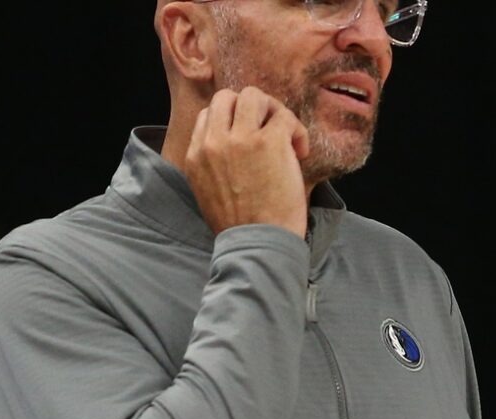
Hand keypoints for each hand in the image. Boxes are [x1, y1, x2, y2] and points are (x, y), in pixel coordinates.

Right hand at [185, 87, 311, 237]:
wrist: (258, 244)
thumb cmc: (240, 228)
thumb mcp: (208, 193)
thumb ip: (212, 165)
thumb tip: (231, 147)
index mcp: (195, 155)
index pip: (207, 115)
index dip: (231, 122)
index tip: (248, 141)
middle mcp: (213, 142)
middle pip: (226, 97)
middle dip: (250, 109)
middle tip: (268, 130)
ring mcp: (240, 139)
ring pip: (254, 95)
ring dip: (272, 110)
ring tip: (285, 136)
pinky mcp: (269, 141)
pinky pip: (284, 115)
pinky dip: (296, 130)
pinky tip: (300, 151)